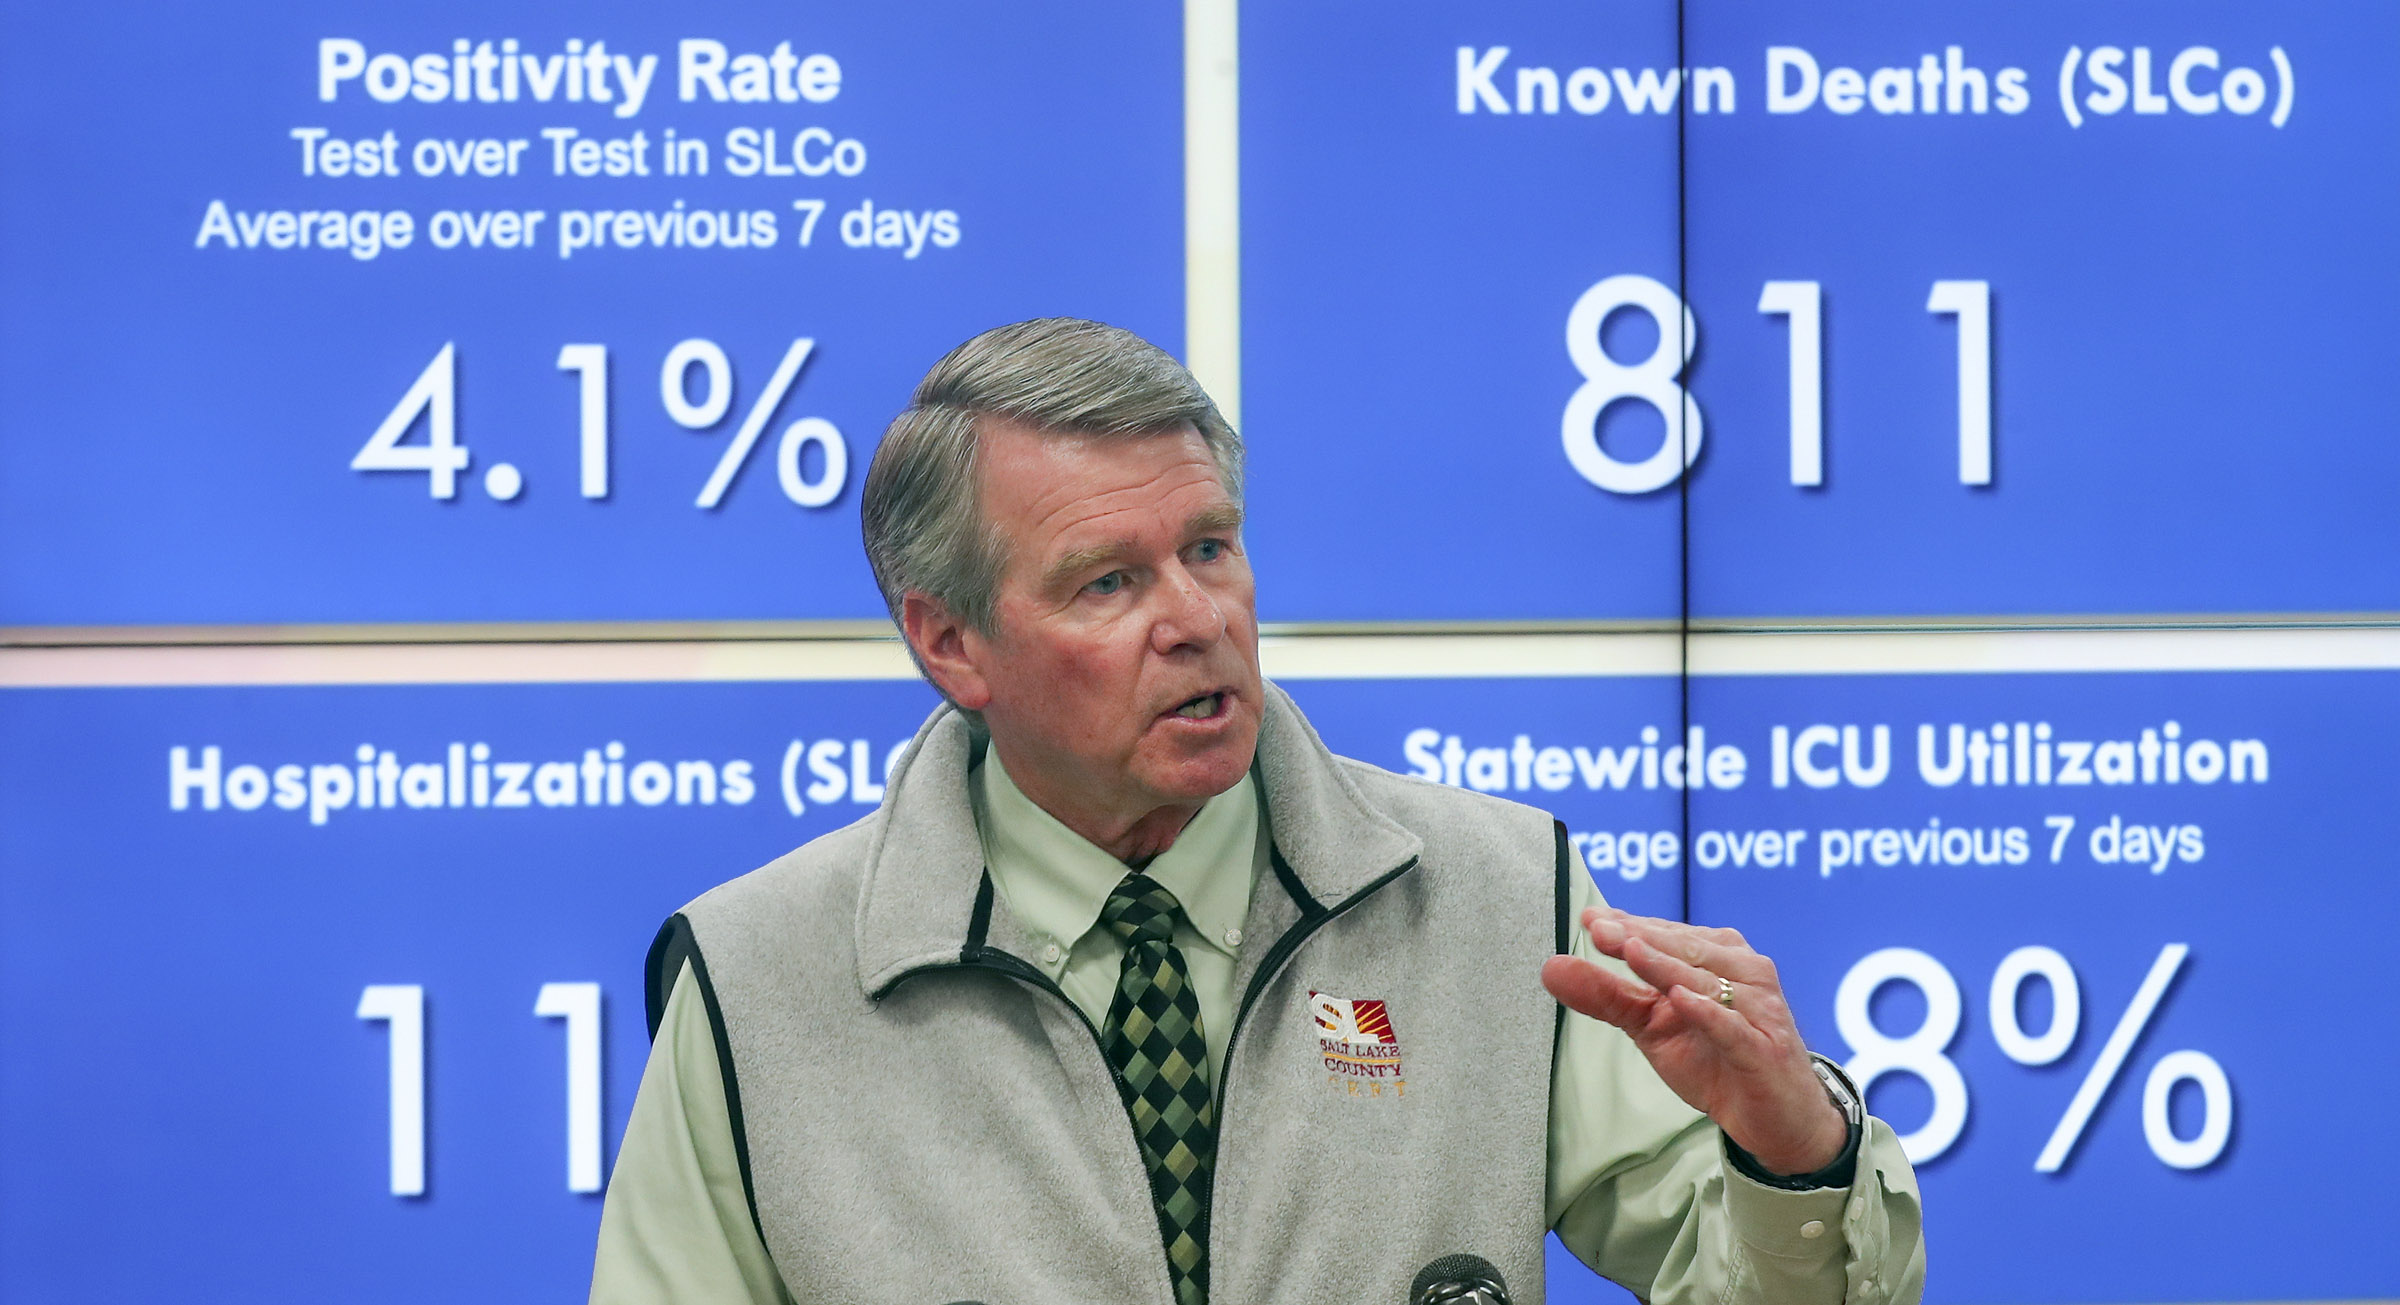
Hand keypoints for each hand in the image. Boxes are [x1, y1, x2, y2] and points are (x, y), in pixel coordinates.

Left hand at [1540, 907, 1847, 1175]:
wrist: (1776, 1118)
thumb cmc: (1715, 1060)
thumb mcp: (1652, 1027)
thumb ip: (1606, 996)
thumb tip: (1550, 967)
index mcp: (1716, 956)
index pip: (1666, 934)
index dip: (1628, 925)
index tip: (1589, 918)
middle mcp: (1742, 972)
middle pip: (1686, 948)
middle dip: (1641, 937)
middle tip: (1599, 928)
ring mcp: (1758, 1009)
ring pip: (1707, 981)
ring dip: (1668, 964)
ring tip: (1631, 950)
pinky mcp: (1765, 1049)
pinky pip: (1734, 1027)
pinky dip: (1709, 1013)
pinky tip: (1682, 1000)